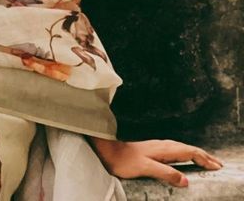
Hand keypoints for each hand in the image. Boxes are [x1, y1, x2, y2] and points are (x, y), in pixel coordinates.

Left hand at [90, 137, 223, 187]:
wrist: (109, 152)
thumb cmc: (125, 161)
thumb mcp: (146, 168)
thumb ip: (165, 173)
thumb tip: (186, 181)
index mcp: (164, 149)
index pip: (189, 152)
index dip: (204, 159)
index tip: (216, 166)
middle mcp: (162, 145)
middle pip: (189, 149)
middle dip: (204, 156)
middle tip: (218, 164)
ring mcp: (158, 147)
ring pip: (183, 149)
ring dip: (197, 154)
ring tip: (207, 160)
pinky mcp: (154, 150)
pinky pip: (176, 151)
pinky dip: (186, 154)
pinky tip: (185, 158)